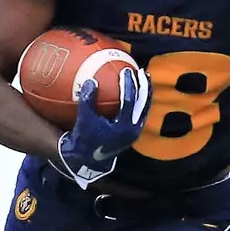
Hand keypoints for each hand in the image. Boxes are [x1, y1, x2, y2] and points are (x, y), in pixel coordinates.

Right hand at [56, 67, 150, 189]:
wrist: (88, 159)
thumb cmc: (84, 139)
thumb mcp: (84, 119)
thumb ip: (87, 100)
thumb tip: (91, 81)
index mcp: (123, 127)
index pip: (129, 101)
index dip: (128, 84)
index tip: (126, 70)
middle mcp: (133, 130)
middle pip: (143, 104)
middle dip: (144, 86)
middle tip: (142, 71)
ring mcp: (135, 132)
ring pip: (145, 109)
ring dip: (145, 93)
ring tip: (145, 78)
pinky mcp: (133, 132)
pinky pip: (140, 112)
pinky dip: (140, 101)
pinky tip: (137, 91)